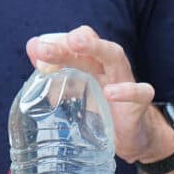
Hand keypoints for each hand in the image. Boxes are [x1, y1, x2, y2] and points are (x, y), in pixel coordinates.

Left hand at [26, 26, 168, 164]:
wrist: (130, 135)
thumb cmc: (99, 106)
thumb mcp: (75, 87)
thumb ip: (54, 69)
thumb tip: (33, 46)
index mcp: (93, 61)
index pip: (79, 39)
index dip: (59, 41)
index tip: (37, 49)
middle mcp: (108, 66)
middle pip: (93, 44)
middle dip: (72, 40)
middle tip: (47, 46)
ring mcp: (125, 81)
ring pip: (115, 56)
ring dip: (96, 48)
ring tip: (76, 45)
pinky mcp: (139, 104)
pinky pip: (140, 92)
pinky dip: (127, 91)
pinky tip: (110, 92)